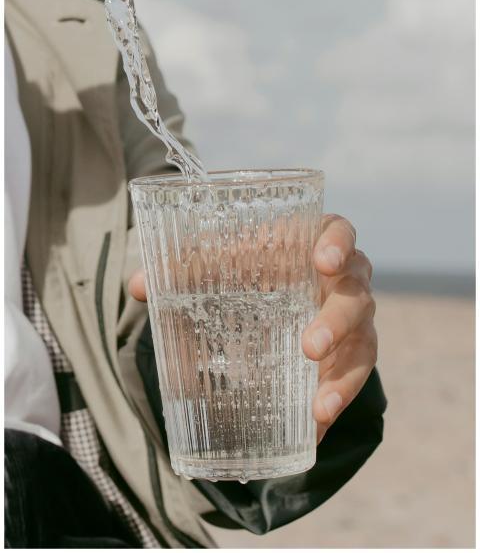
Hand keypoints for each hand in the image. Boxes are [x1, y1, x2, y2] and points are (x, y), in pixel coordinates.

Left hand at [128, 213, 376, 445]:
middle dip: (337, 320)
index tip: (323, 261)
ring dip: (344, 376)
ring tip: (319, 407)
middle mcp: (344, 280)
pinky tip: (315, 430)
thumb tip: (136, 286)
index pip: (339, 231)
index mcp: (314, 243)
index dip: (338, 243)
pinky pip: (353, 381)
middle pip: (355, 294)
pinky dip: (336, 404)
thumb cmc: (253, 266)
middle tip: (310, 347)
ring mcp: (352, 320)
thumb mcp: (225, 263)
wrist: (277, 293)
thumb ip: (185, 268)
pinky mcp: (350, 356)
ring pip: (363, 343)